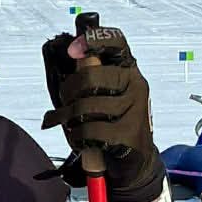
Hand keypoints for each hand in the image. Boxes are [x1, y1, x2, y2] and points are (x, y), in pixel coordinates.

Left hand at [40, 24, 164, 201]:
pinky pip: (91, 130)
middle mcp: (136, 84)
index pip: (116, 42)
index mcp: (129, 69)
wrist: (134, 161)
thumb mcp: (102, 94)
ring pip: (87, 106)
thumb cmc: (111, 123)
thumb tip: (73, 56)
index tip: (74, 51)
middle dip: (68, 91)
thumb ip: (89, 75)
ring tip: (69, 124)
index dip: (92, 39)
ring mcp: (136, 109)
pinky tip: (81, 140)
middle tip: (65, 102)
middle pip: (91, 76)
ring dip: (69, 118)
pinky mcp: (131, 134)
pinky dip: (78, 138)